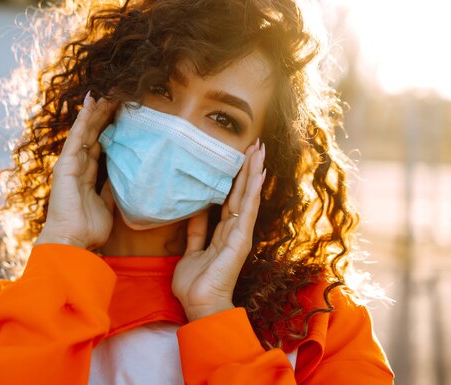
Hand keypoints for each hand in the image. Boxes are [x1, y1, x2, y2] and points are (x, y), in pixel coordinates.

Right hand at [35, 91, 119, 249]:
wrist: (72, 242)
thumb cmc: (88, 229)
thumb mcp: (108, 205)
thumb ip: (113, 189)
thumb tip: (125, 177)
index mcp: (86, 175)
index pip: (100, 146)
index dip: (110, 129)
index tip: (123, 114)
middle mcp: (77, 166)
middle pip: (93, 134)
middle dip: (105, 116)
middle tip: (119, 96)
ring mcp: (70, 164)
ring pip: (86, 131)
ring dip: (96, 111)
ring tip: (108, 92)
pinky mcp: (66, 165)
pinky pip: (76, 138)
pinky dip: (83, 119)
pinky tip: (90, 103)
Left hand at [172, 139, 265, 320]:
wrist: (200, 305)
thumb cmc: (195, 284)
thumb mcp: (191, 251)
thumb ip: (196, 231)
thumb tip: (196, 211)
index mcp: (223, 233)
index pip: (231, 199)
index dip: (234, 179)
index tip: (239, 157)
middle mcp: (234, 231)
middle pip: (241, 193)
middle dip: (247, 169)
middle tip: (255, 144)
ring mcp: (240, 234)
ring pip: (247, 197)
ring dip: (253, 172)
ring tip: (259, 150)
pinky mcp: (240, 239)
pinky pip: (247, 210)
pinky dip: (252, 191)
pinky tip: (259, 174)